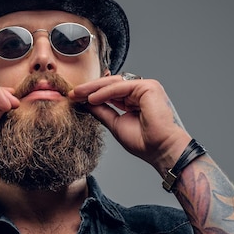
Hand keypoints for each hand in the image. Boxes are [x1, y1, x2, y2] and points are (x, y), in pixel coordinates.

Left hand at [69, 74, 190, 173]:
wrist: (161, 150)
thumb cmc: (144, 143)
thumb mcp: (115, 124)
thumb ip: (102, 111)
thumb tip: (85, 103)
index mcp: (135, 100)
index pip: (110, 92)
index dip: (92, 94)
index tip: (75, 98)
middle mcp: (141, 92)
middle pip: (111, 85)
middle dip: (90, 89)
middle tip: (72, 93)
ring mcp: (146, 87)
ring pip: (115, 84)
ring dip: (94, 88)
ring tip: (77, 94)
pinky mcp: (149, 87)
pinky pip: (121, 87)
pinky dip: (105, 92)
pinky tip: (92, 98)